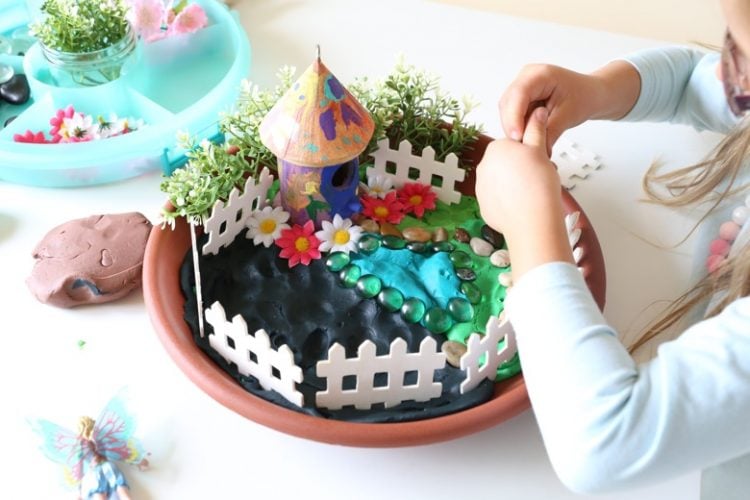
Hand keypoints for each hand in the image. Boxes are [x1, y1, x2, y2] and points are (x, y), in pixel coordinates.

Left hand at [476, 107, 573, 279]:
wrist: (531, 220)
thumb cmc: (538, 184)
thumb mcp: (539, 150)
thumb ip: (536, 129)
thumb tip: (537, 112)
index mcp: (496, 148)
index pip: (513, 145)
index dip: (529, 153)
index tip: (538, 162)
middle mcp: (483, 166)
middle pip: (506, 163)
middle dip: (520, 169)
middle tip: (537, 178)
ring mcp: (481, 187)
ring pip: (501, 182)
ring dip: (514, 184)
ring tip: (530, 192)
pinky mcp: (484, 206)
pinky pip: (498, 199)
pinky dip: (509, 201)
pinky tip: (522, 205)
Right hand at [500, 61, 640, 153]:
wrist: (590, 94)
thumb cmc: (584, 97)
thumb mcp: (569, 115)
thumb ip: (550, 131)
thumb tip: (535, 150)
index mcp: (540, 74)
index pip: (518, 94)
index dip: (514, 117)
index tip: (517, 137)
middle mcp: (526, 78)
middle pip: (508, 103)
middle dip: (513, 126)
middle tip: (523, 146)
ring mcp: (521, 88)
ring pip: (507, 112)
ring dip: (514, 129)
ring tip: (529, 142)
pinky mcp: (521, 100)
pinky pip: (512, 116)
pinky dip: (518, 128)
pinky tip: (528, 137)